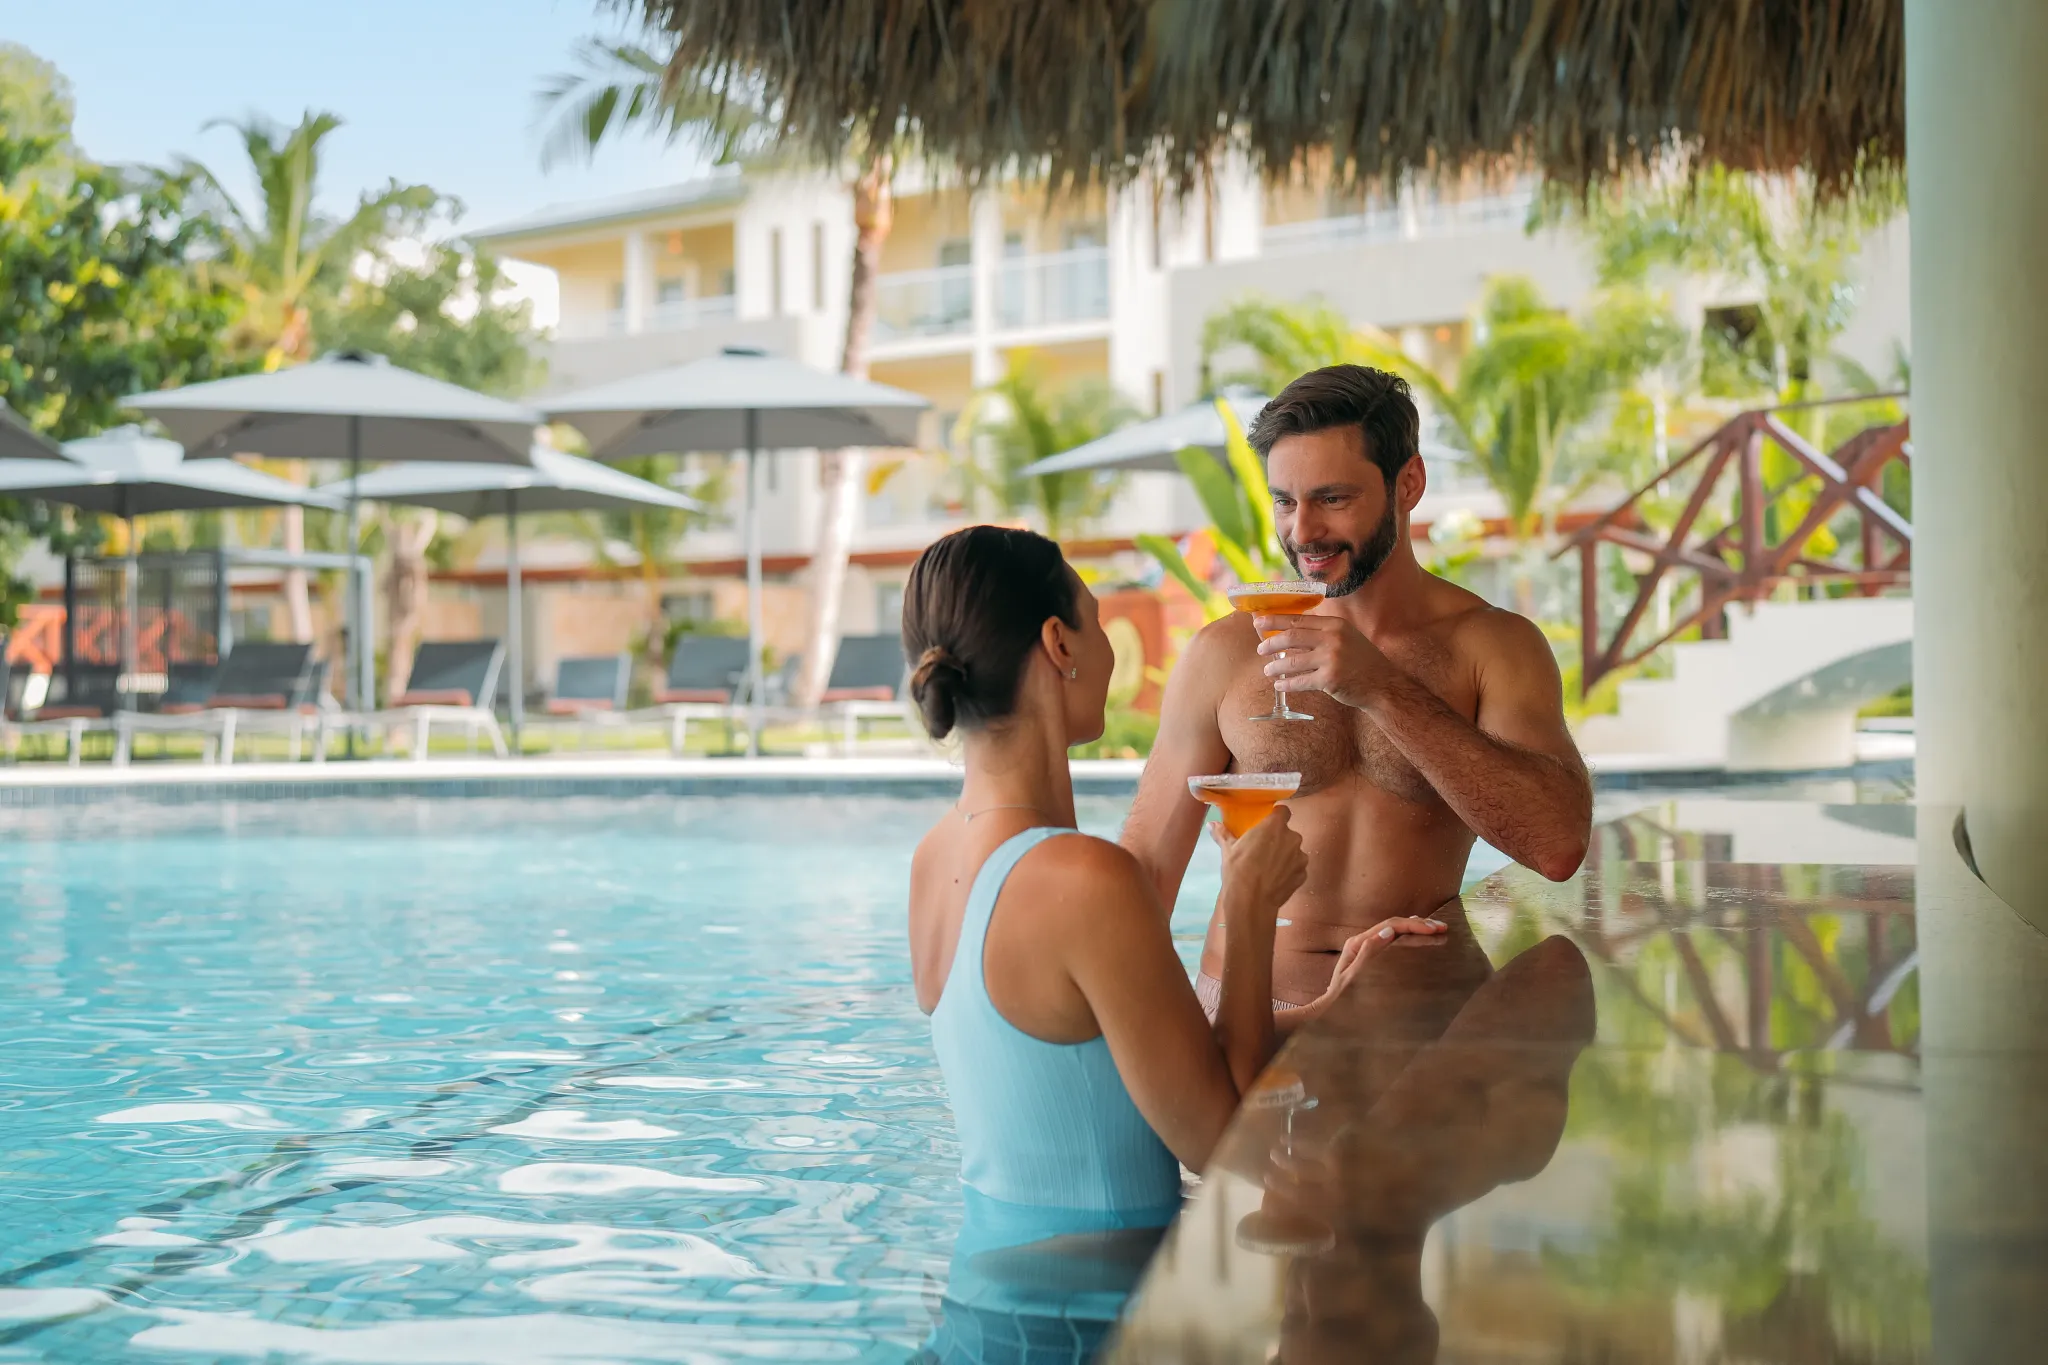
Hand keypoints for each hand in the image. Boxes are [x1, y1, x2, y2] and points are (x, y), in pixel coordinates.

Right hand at [1212, 808, 1306, 925]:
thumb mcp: (1228, 850)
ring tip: (1269, 868)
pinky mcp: (1303, 875)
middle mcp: (1292, 838)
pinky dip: (1289, 871)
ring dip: (1285, 855)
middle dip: (1278, 838)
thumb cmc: (1238, 871)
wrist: (1252, 902)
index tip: (1266, 823)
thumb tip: (1212, 824)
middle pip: (1288, 833)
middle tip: (1263, 849)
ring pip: (1294, 851)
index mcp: (1274, 826)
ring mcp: (1300, 857)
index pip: (1283, 811)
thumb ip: (1223, 834)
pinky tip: (1275, 880)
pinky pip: (1296, 868)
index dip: (1276, 816)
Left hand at [1253, 613, 1395, 709]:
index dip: (1275, 620)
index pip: (1299, 619)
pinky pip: (1300, 681)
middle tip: (1260, 649)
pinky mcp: (1329, 679)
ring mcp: (1331, 659)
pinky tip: (1279, 684)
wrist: (1383, 685)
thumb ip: (1324, 632)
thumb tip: (1292, 629)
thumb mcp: (1347, 637)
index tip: (1258, 622)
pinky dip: (1287, 683)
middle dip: (1271, 643)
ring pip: (1292, 660)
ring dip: (1275, 666)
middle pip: (1292, 636)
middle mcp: (1333, 638)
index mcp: (1335, 624)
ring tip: (1267, 670)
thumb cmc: (1362, 661)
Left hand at [1316, 916, 1448, 1006]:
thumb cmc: (1341, 997)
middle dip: (1420, 925)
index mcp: (1359, 943)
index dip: (1413, 925)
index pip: (1390, 926)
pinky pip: (1395, 943)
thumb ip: (1368, 952)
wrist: (1331, 1010)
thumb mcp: (1352, 977)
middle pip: (1395, 926)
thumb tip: (1387, 931)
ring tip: (1440, 931)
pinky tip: (1422, 936)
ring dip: (1418, 930)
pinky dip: (1411, 938)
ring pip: (1397, 933)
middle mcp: (1364, 941)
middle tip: (1442, 928)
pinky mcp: (1374, 956)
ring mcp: (1369, 948)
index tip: (1433, 930)